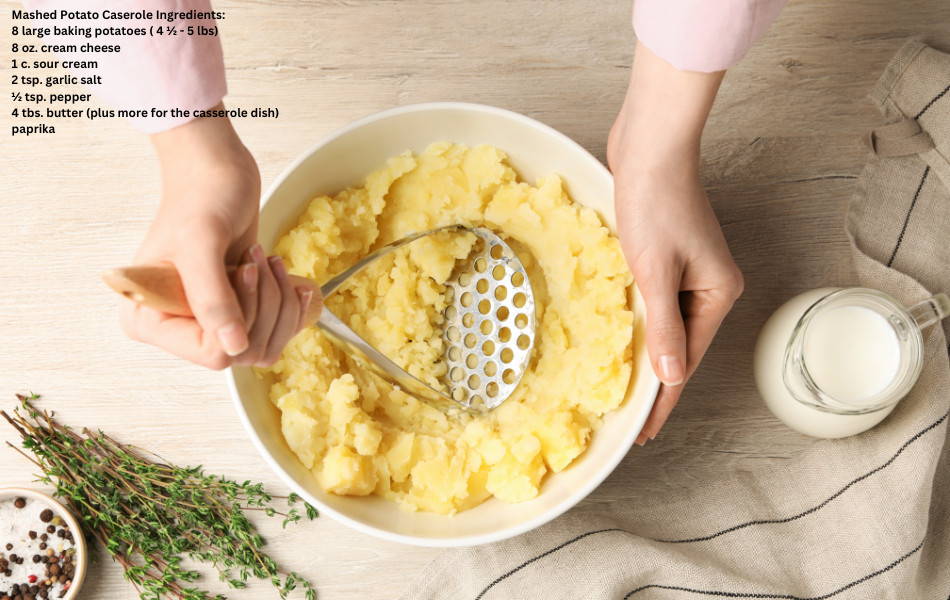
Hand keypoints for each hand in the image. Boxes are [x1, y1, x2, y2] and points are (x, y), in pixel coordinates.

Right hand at [118, 104, 311, 368]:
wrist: (217, 175)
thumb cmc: (202, 198)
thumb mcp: (201, 243)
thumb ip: (211, 298)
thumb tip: (233, 348)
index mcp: (146, 320)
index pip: (211, 354)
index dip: (241, 320)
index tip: (239, 272)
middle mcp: (175, 329)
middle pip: (242, 353)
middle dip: (263, 306)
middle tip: (255, 261)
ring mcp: (206, 323)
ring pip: (262, 347)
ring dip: (277, 303)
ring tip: (265, 261)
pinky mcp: (234, 313)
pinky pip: (273, 334)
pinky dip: (288, 305)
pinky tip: (285, 275)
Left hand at [608, 42, 743, 443]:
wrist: (650, 146)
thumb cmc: (654, 204)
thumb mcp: (656, 272)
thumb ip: (663, 327)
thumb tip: (670, 377)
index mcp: (718, 293)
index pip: (686, 361)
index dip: (663, 400)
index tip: (644, 432)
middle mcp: (711, 285)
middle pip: (680, 345)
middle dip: (655, 381)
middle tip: (628, 419)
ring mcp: (691, 269)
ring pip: (666, 324)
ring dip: (645, 351)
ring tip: (623, 388)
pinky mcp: (668, 254)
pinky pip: (656, 301)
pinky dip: (640, 322)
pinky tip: (623, 337)